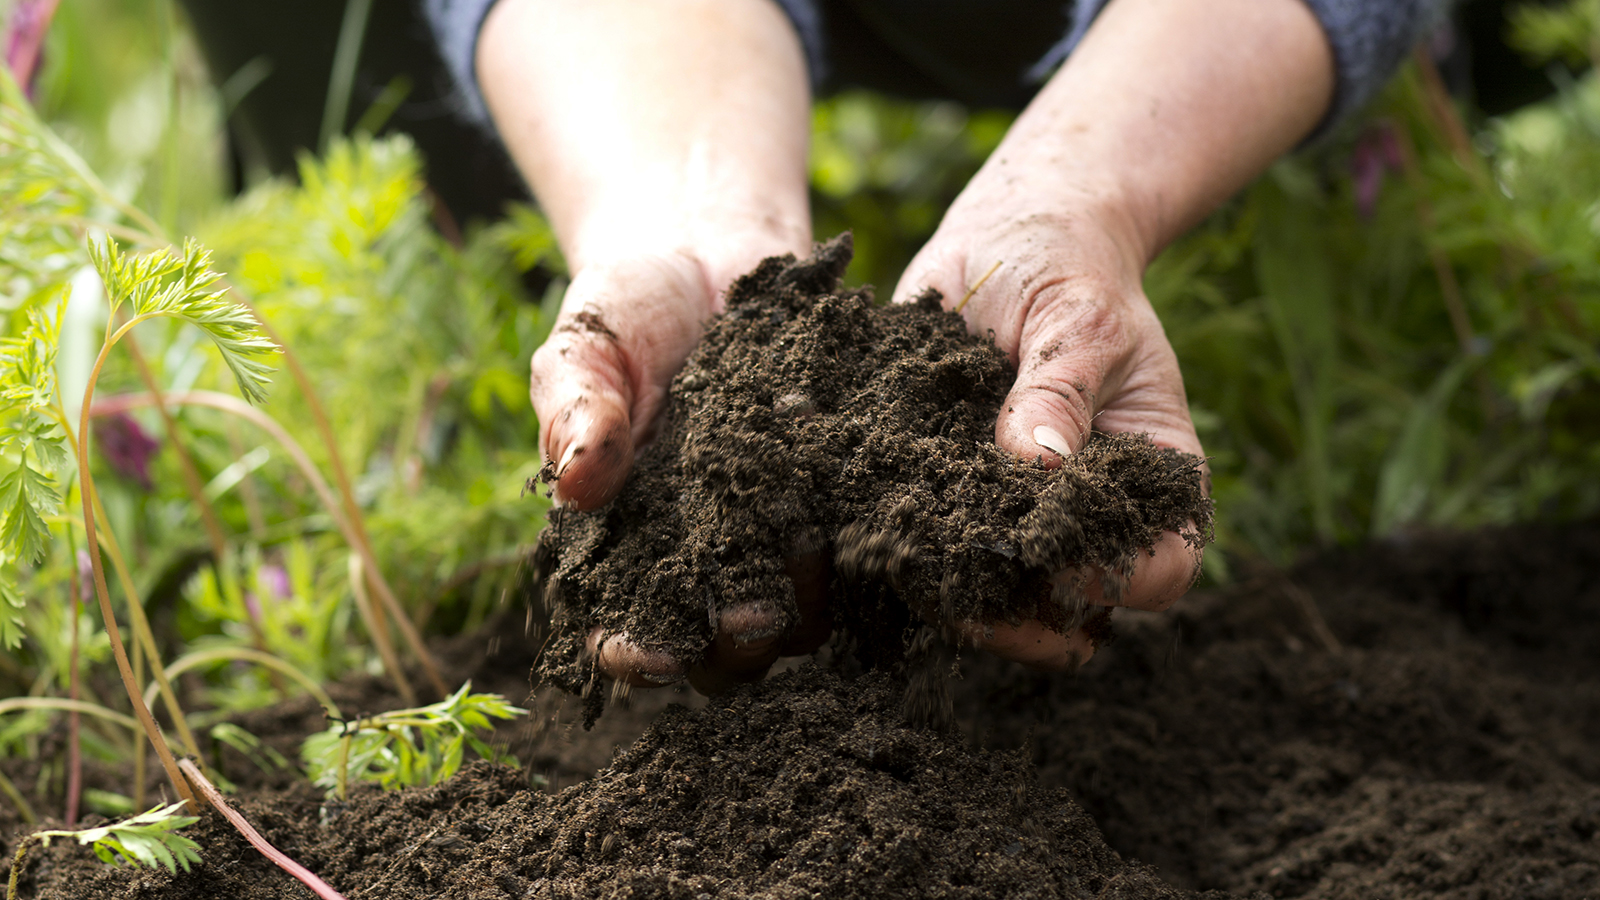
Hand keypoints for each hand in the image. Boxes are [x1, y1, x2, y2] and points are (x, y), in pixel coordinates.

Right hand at [530, 238, 824, 692]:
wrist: (711, 256)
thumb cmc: (626, 310)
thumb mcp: (585, 347)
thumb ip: (575, 409)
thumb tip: (573, 483)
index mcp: (627, 545)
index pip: (623, 630)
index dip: (633, 652)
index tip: (646, 651)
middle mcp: (704, 559)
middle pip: (722, 649)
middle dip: (732, 643)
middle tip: (750, 613)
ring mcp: (775, 536)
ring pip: (799, 615)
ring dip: (804, 598)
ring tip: (806, 544)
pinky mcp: (835, 500)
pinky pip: (856, 548)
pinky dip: (861, 543)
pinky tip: (864, 511)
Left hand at [875, 0, 1332, 667]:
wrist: (1009, 239)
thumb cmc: (1070, 271)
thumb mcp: (1078, 319)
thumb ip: (1061, 389)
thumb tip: (1038, 461)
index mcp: (1150, 480)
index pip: (1159, 570)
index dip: (1116, 583)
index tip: (1055, 562)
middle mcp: (1084, 517)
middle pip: (1070, 616)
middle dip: (1018, 620)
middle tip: (954, 585)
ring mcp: (1014, 517)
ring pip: (992, 599)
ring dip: (949, 594)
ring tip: (898, 555)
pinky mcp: (948, 501)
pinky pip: (927, 551)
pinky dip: (898, 550)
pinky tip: (860, 523)